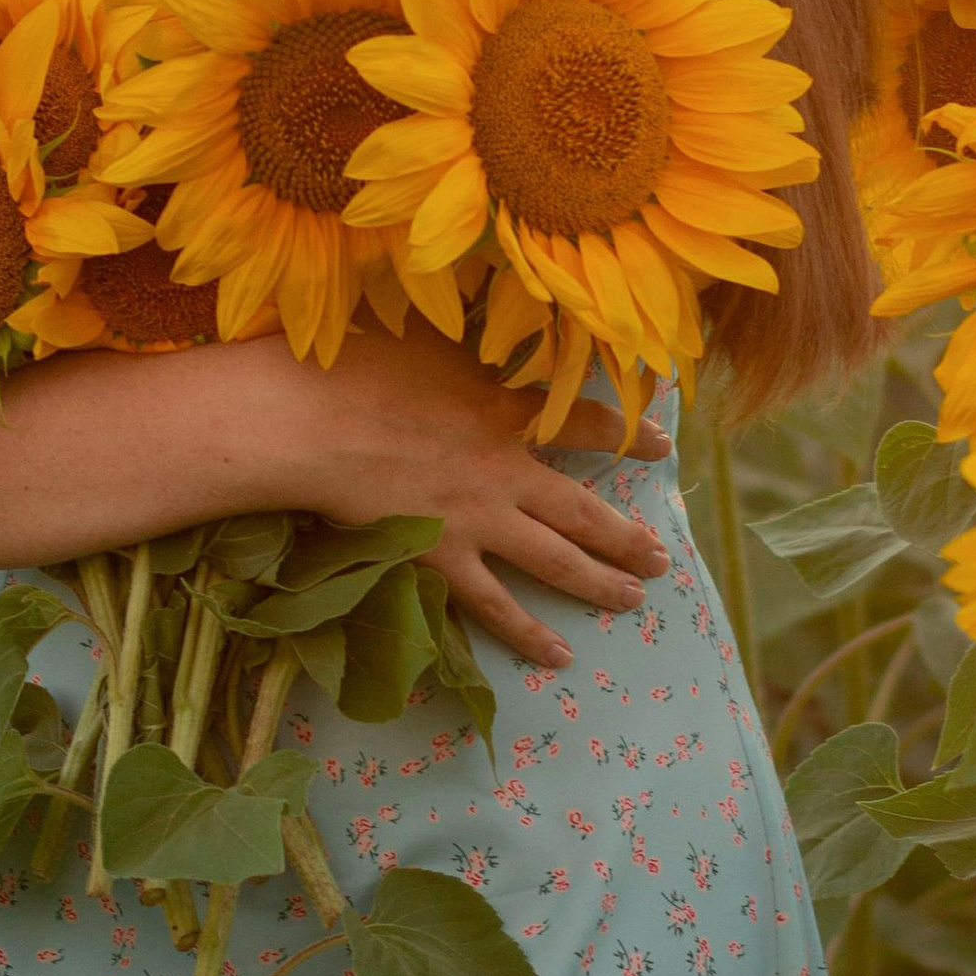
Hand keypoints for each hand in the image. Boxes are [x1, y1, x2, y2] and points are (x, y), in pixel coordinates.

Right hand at [242, 324, 671, 672]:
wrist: (312, 420)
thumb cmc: (362, 366)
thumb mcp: (435, 338)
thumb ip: (477, 348)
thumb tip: (500, 322)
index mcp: (506, 411)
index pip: (585, 425)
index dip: (629, 435)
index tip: (663, 444)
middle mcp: (507, 471)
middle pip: (585, 510)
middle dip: (627, 537)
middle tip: (661, 559)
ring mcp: (479, 520)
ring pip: (557, 561)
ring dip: (601, 582)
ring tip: (634, 599)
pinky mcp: (442, 558)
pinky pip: (495, 605)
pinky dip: (529, 633)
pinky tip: (560, 654)